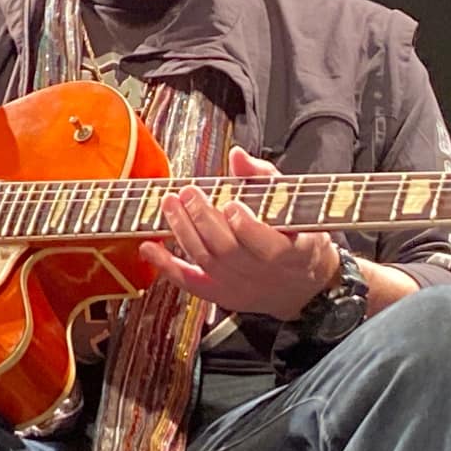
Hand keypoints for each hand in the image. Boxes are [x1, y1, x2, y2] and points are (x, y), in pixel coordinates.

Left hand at [139, 147, 339, 318]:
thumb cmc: (298, 237)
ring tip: (170, 203)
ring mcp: (239, 286)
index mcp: (293, 252)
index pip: (269, 245)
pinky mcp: (219, 294)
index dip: (248, 227)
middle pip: (228, 251)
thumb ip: (263, 177)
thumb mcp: (293, 204)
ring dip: (183, 230)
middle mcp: (263, 274)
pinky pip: (188, 281)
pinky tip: (149, 246)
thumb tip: (237, 156)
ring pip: (205, 260)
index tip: (232, 204)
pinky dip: (166, 265)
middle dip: (204, 219)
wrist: (300, 287)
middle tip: (190, 193)